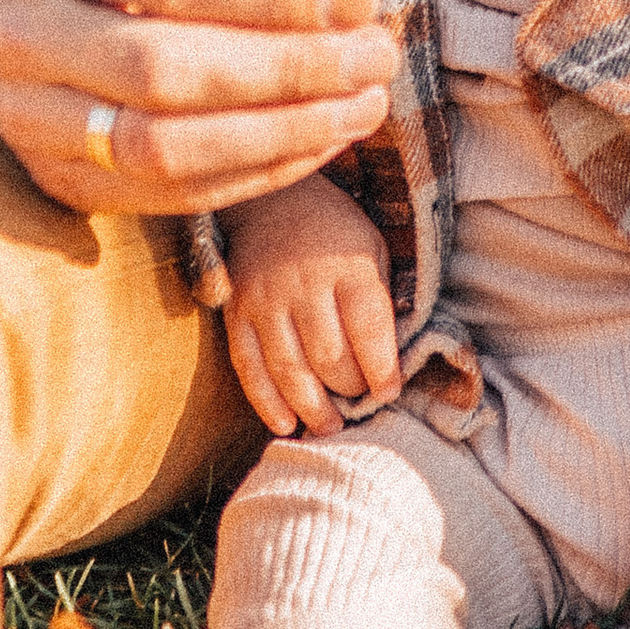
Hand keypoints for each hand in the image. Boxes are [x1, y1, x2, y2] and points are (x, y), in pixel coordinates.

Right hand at [0, 0, 396, 214]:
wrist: (41, 0)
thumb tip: (351, 5)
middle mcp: (16, 30)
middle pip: (161, 69)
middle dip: (287, 70)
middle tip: (375, 57)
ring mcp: (24, 116)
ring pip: (160, 147)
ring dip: (280, 134)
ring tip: (361, 106)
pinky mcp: (54, 179)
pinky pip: (166, 195)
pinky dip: (256, 175)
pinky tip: (320, 142)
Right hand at [222, 175, 400, 435]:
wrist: (272, 201)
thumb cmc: (335, 234)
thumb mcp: (373, 250)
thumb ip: (380, 300)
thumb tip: (392, 362)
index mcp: (348, 268)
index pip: (369, 330)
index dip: (382, 370)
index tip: (389, 392)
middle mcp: (304, 286)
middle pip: (329, 356)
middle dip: (349, 390)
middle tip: (359, 405)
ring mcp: (266, 301)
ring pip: (289, 369)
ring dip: (312, 408)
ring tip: (329, 427)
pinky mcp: (236, 314)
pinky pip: (248, 367)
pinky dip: (267, 402)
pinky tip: (285, 424)